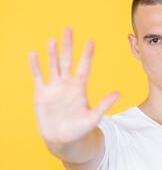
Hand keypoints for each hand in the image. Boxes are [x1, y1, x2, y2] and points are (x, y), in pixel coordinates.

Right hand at [28, 27, 119, 146]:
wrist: (63, 140)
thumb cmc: (80, 130)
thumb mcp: (94, 118)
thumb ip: (104, 105)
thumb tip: (118, 93)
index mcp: (80, 88)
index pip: (84, 67)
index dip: (87, 55)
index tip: (91, 41)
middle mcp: (67, 85)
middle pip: (67, 60)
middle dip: (68, 45)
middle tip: (69, 29)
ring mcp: (54, 88)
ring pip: (52, 65)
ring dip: (52, 53)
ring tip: (53, 39)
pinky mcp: (42, 94)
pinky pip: (38, 77)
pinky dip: (35, 66)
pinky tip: (34, 54)